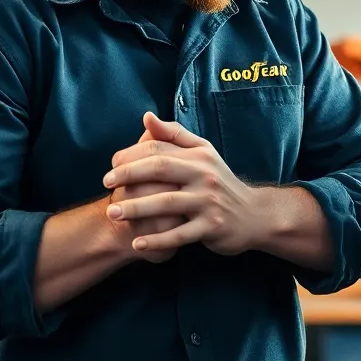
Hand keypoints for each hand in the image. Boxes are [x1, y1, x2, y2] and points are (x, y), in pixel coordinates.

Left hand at [103, 112, 268, 256]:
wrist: (255, 215)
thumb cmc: (220, 182)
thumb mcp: (203, 153)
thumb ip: (174, 135)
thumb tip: (146, 117)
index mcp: (198, 156)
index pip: (159, 149)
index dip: (131, 155)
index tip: (112, 166)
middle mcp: (204, 176)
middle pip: (160, 170)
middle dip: (129, 175)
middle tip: (106, 184)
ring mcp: (208, 203)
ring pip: (167, 203)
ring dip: (136, 208)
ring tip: (112, 213)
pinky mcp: (211, 228)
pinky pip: (179, 235)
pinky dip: (157, 240)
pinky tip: (136, 243)